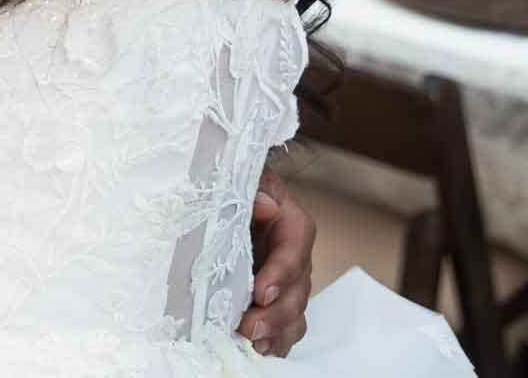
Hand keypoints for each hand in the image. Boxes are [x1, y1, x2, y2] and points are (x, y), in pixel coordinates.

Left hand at [240, 167, 313, 356]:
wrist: (230, 195)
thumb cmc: (238, 185)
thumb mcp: (245, 177)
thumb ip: (254, 187)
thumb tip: (264, 204)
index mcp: (291, 223)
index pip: (295, 249)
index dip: (282, 273)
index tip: (261, 291)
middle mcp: (295, 256)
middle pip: (298, 289)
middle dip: (276, 313)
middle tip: (250, 327)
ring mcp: (288, 281)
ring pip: (295, 312)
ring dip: (276, 331)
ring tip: (254, 344)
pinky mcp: (276, 298)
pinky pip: (285, 326)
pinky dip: (275, 340)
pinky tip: (260, 349)